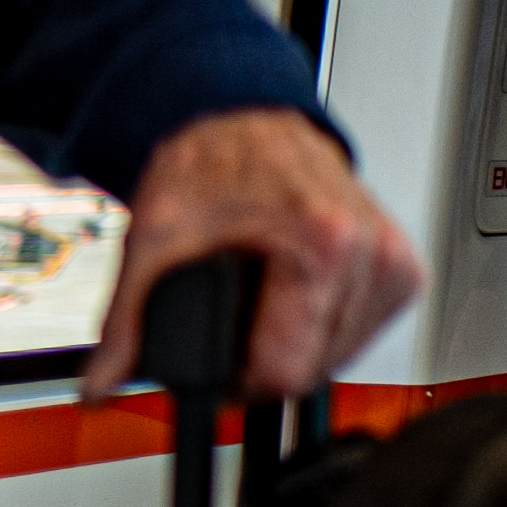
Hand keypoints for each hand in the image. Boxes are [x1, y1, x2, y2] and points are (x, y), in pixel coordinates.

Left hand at [90, 106, 430, 401]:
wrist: (250, 121)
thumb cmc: (213, 165)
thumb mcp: (155, 239)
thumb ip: (125, 324)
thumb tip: (100, 385)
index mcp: (324, 243)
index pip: (286, 371)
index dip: (238, 379)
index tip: (218, 361)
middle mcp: (372, 251)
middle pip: (313, 371)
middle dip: (267, 359)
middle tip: (236, 319)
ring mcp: (395, 261)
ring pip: (341, 360)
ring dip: (299, 345)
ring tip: (266, 297)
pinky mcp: (406, 269)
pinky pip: (363, 334)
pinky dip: (326, 328)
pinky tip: (298, 294)